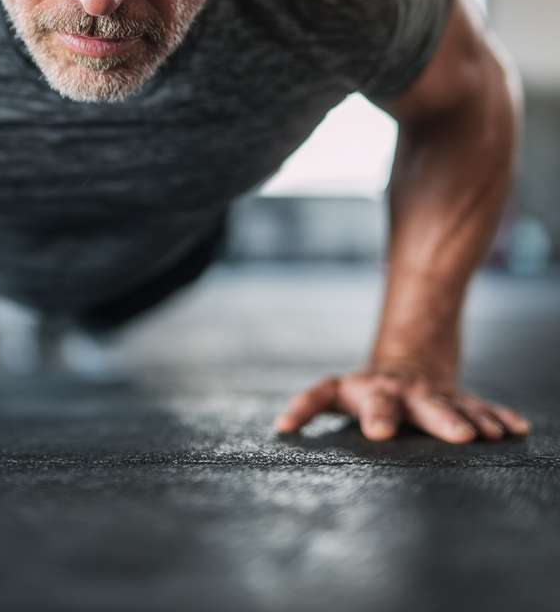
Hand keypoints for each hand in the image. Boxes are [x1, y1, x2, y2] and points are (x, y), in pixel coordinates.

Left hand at [275, 367, 530, 442]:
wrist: (412, 359)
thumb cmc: (366, 389)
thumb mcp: (336, 394)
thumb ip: (309, 407)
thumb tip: (280, 428)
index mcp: (360, 390)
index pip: (326, 392)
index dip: (306, 407)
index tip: (317, 428)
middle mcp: (395, 390)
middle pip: (399, 402)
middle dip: (409, 416)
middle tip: (413, 432)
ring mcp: (431, 393)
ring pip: (447, 405)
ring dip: (462, 419)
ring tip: (479, 436)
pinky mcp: (461, 399)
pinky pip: (482, 407)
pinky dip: (497, 417)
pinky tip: (514, 429)